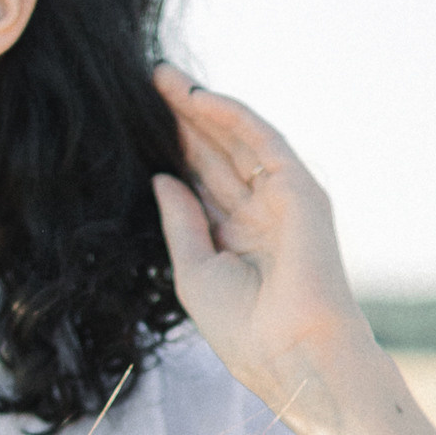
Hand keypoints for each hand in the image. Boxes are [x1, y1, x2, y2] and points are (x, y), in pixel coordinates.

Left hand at [150, 65, 382, 413]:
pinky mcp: (299, 191)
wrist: (293, 356)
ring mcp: (283, 200)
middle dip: (182, 119)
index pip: (202, 182)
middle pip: (216, 154)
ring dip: (201, 107)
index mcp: (239, 240)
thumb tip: (162, 178)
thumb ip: (180, 222)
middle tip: (146, 81)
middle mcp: (262, 214)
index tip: (136, 122)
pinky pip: (261, 141)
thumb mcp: (194, 272)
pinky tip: (195, 96)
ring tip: (161, 78)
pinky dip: (230, 116)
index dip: (173, 149)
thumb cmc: (247, 332)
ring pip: (236, 141)